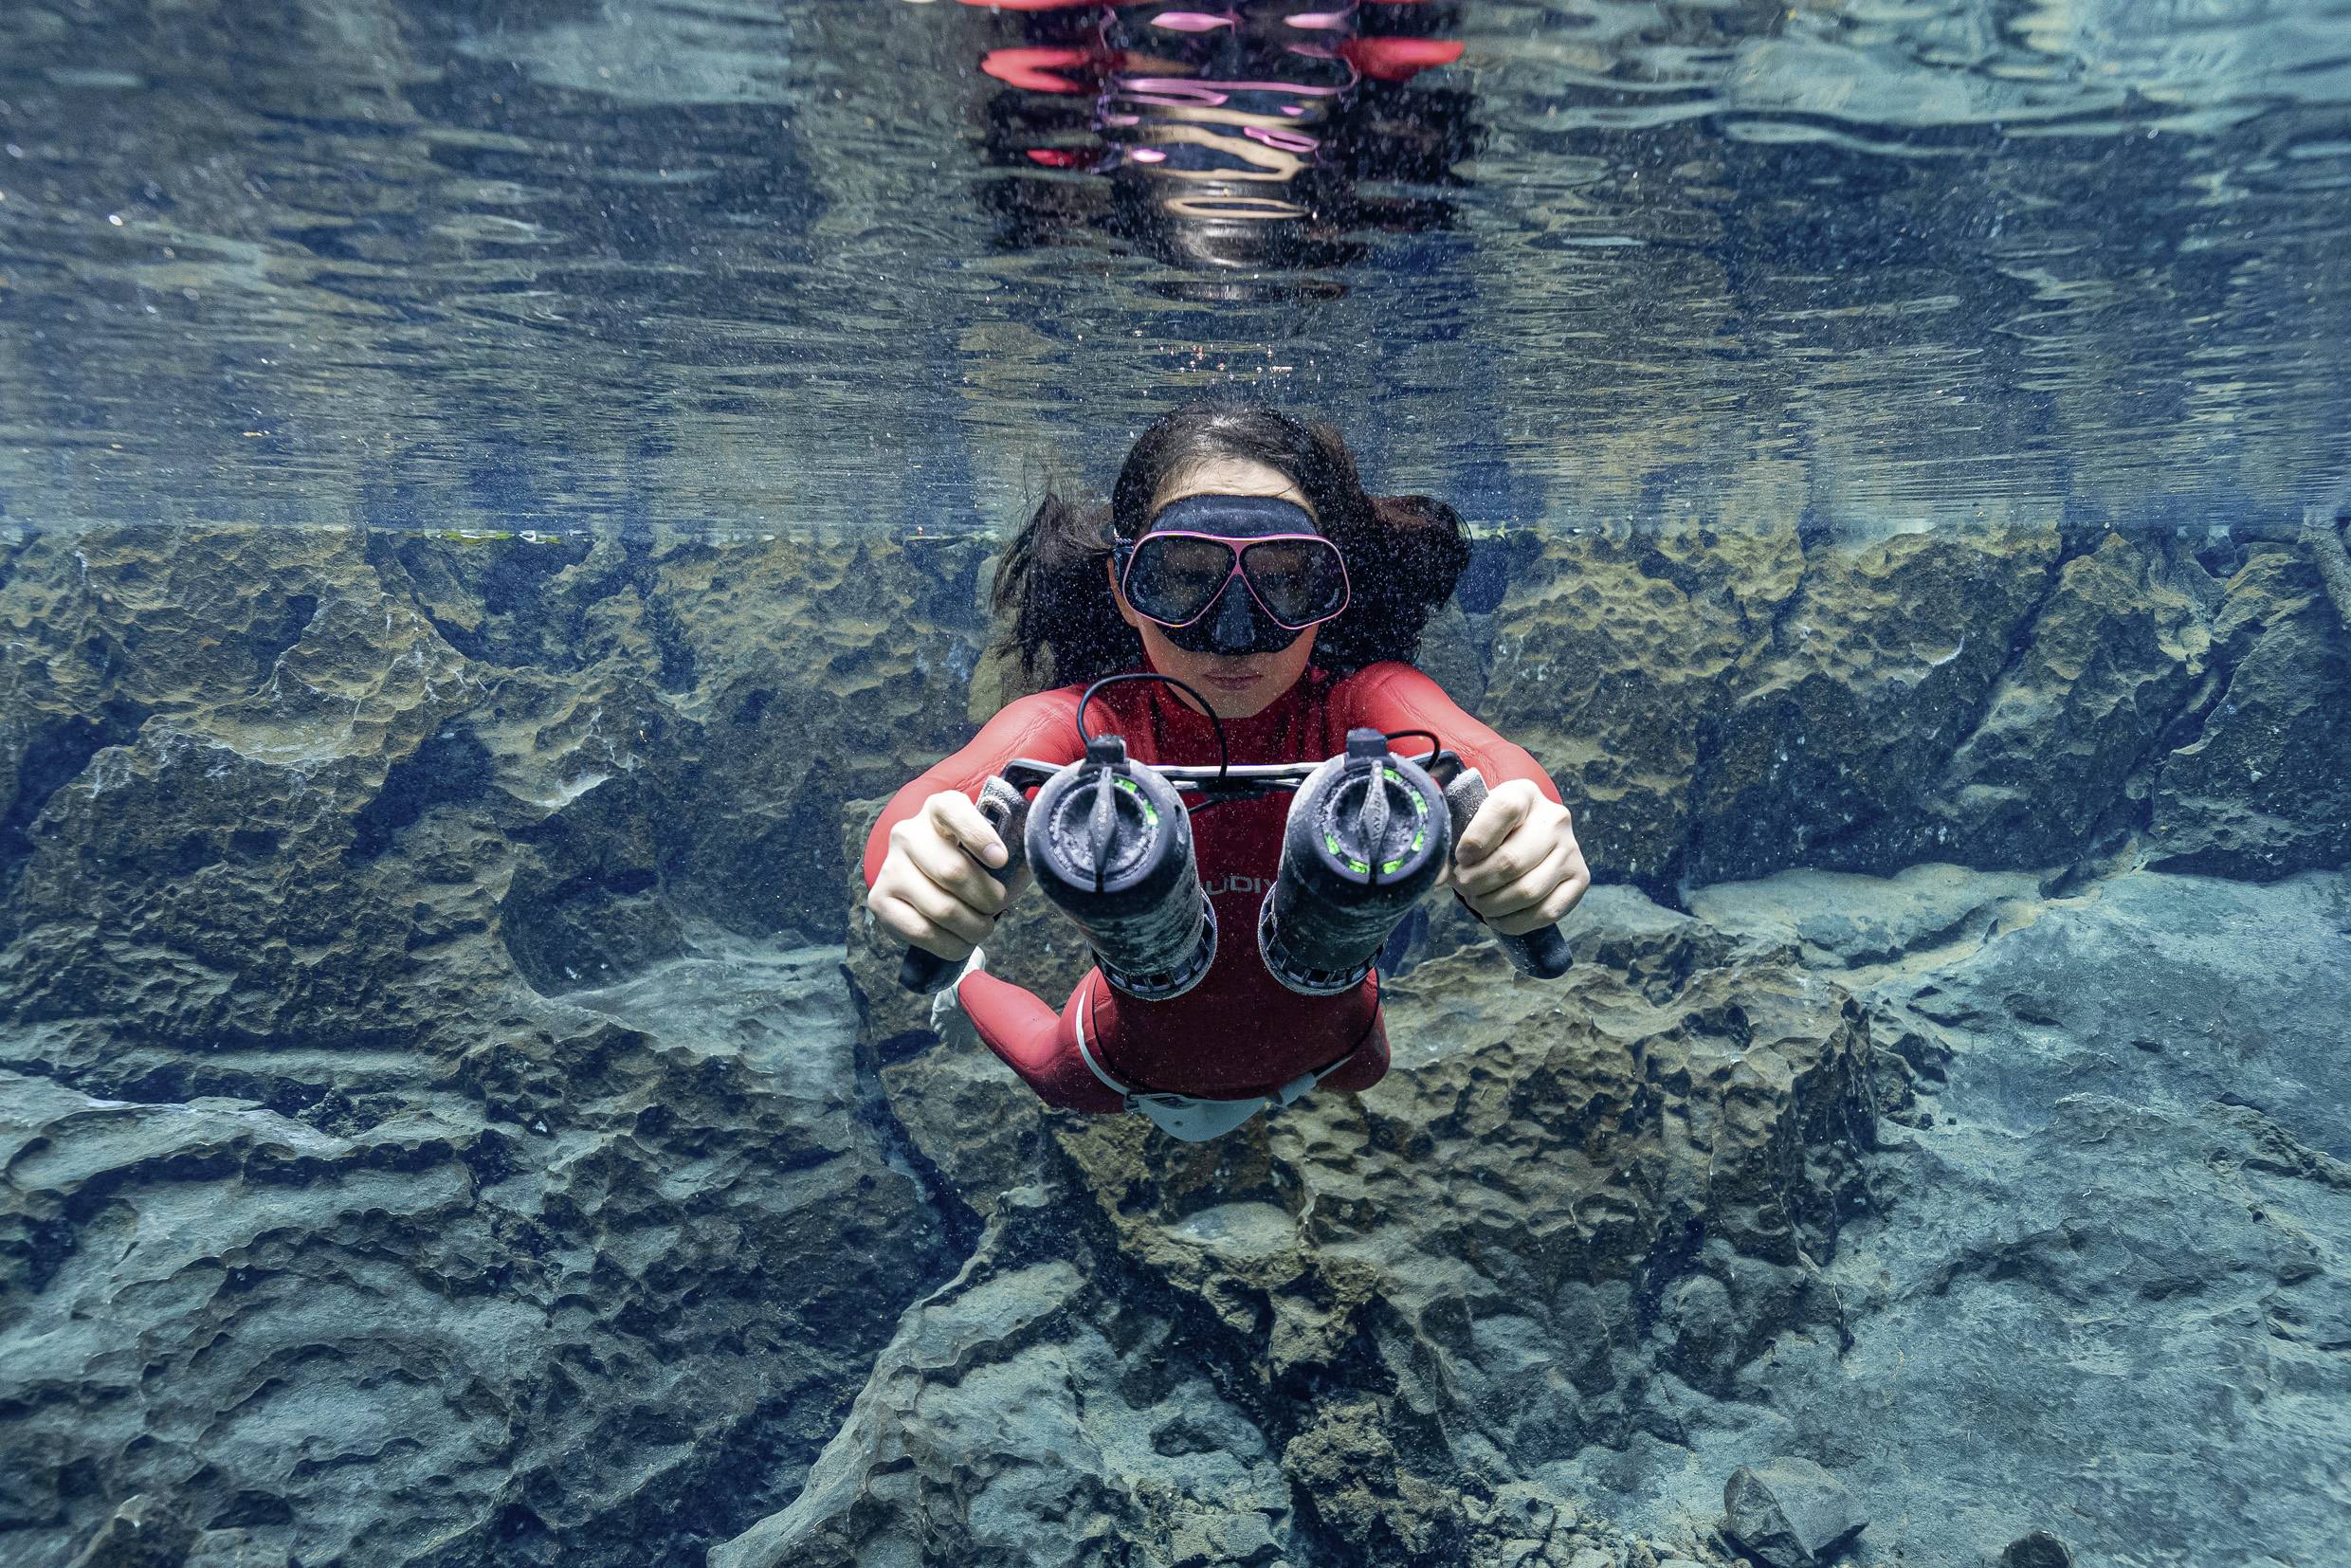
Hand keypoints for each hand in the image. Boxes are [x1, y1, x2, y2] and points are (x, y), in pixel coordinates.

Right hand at [870, 790, 1030, 960]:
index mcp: (938, 808)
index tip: (1001, 861)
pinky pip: (922, 932)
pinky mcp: (880, 900)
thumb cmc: (970, 861)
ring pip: (941, 908)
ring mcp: (890, 867)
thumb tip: (1030, 866)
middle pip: (953, 872)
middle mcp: (908, 833)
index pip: (954, 812)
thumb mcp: (991, 847)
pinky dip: (951, 945)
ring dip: (973, 927)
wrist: (926, 881)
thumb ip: (1011, 850)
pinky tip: (961, 941)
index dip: (979, 837)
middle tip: (998, 905)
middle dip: (987, 898)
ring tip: (982, 928)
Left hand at [1441, 779, 1589, 936]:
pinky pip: (1547, 912)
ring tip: (1477, 902)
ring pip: (1528, 891)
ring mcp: (1571, 850)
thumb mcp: (1470, 821)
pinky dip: (1515, 922)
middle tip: (1463, 888)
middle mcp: (1555, 819)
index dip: (1474, 841)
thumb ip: (1450, 843)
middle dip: (1477, 883)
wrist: (1526, 833)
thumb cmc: (1490, 828)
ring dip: (1493, 905)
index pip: (1501, 811)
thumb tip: (1437, 879)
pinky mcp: (1580, 879)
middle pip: (1511, 861)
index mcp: (1524, 794)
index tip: (1461, 858)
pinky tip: (1497, 917)